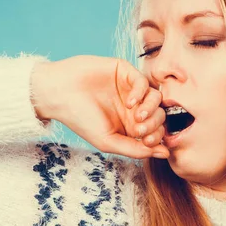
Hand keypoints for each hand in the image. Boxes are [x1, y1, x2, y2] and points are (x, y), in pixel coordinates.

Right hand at [38, 55, 169, 159]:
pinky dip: (141, 93)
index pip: (155, 132)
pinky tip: (129, 102)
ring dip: (151, 110)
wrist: (60, 95)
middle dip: (155, 125)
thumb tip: (165, 154)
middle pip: (159, 116)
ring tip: (136, 116)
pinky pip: (144, 81)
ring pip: (157, 98)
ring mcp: (130, 89)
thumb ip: (136, 150)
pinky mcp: (125, 72)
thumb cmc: (81, 120)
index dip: (156, 137)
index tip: (146, 141)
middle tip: (139, 129)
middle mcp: (133, 108)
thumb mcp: (109, 142)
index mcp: (129, 126)